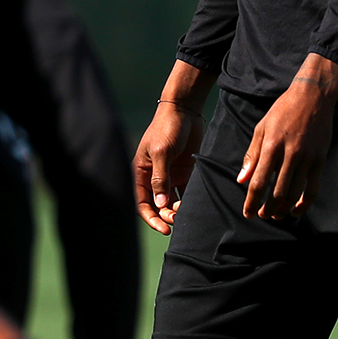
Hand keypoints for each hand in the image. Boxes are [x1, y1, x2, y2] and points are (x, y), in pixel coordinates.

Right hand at [134, 103, 205, 234]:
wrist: (185, 109)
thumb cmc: (167, 127)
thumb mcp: (161, 152)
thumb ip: (160, 178)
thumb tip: (160, 204)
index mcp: (141, 172)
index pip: (142, 202)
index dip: (151, 218)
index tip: (164, 228)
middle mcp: (154, 177)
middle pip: (157, 205)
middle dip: (166, 216)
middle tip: (178, 220)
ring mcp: (170, 175)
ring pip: (172, 202)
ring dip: (178, 211)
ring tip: (187, 213)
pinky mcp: (185, 173)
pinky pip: (186, 192)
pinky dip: (190, 201)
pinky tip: (196, 206)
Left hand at [238, 54, 337, 220]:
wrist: (312, 96)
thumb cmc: (283, 111)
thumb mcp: (262, 128)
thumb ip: (252, 155)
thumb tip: (242, 180)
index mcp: (271, 145)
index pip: (259, 181)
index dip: (252, 201)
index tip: (248, 213)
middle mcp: (290, 154)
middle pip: (277, 192)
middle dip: (268, 209)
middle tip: (262, 215)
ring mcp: (307, 158)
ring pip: (294, 193)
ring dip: (284, 209)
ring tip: (276, 215)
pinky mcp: (319, 160)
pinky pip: (312, 188)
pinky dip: (304, 203)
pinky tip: (296, 210)